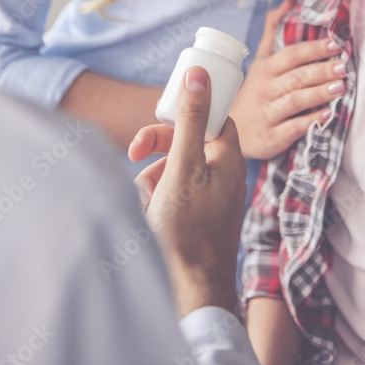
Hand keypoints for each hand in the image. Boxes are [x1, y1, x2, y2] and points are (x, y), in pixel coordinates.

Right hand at [128, 66, 245, 317]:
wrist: (188, 291)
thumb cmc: (188, 230)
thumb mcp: (183, 165)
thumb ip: (190, 118)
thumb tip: (199, 73)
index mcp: (229, 157)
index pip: (212, 115)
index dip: (187, 110)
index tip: (162, 112)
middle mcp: (222, 174)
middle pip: (188, 139)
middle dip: (158, 147)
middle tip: (135, 152)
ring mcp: (208, 196)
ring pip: (173, 166)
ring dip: (152, 176)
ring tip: (147, 201)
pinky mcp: (193, 215)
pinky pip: (170, 191)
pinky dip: (154, 196)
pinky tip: (147, 214)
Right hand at [229, 0, 345, 159]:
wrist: (231, 129)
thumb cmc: (254, 90)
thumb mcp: (260, 59)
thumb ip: (274, 30)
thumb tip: (290, 1)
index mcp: (265, 69)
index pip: (291, 55)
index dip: (313, 49)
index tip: (335, 45)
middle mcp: (266, 89)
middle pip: (296, 77)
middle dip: (321, 71)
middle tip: (343, 66)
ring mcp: (269, 112)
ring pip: (296, 100)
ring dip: (319, 93)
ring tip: (341, 87)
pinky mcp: (273, 136)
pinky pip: (294, 127)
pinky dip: (311, 121)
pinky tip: (328, 115)